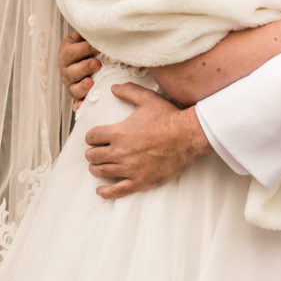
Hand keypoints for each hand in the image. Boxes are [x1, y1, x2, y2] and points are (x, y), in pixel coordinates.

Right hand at [60, 29, 100, 110]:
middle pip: (71, 70)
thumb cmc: (92, 46)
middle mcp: (66, 69)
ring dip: (82, 86)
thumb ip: (90, 32)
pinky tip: (83, 107)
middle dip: (84, 67)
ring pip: (73, 88)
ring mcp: (71, 84)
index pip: (72, 51)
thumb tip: (102, 25)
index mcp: (67, 51)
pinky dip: (79, 106)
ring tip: (91, 83)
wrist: (91, 60)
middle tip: (97, 64)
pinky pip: (77, 103)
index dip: (85, 49)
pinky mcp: (78, 96)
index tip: (98, 47)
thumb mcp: (87, 36)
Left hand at [82, 82, 209, 198]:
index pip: (92, 137)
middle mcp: (120, 152)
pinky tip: (101, 191)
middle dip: (92, 152)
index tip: (94, 138)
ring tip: (98, 166)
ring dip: (96, 168)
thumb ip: (128, 91)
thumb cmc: (169, 117)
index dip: (91, 136)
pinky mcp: (140, 181)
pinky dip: (106, 192)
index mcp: (118, 133)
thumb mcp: (147, 99)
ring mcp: (130, 168)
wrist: (189, 136)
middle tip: (96, 152)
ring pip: (101, 172)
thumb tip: (114, 88)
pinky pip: (117, 191)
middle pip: (93, 155)